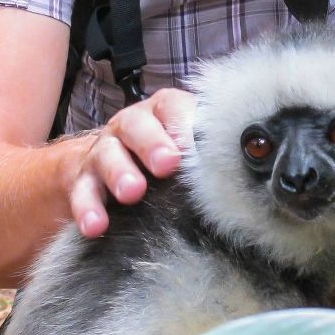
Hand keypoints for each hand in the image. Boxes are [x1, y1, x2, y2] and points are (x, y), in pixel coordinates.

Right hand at [63, 87, 195, 237]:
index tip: (193, 145)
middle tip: (167, 164)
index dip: (182, 123)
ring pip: (107, 154)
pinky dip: (87, 209)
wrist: (98, 167)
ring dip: (120, 172)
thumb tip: (254, 171)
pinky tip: (96, 225)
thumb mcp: (184, 150)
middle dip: (152, 143)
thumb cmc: (157, 157)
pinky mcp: (81, 180)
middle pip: (136, 125)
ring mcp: (103, 151)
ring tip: (132, 192)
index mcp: (161, 114)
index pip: (172, 108)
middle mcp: (130, 126)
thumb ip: (209, 153)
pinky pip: (81, 192)